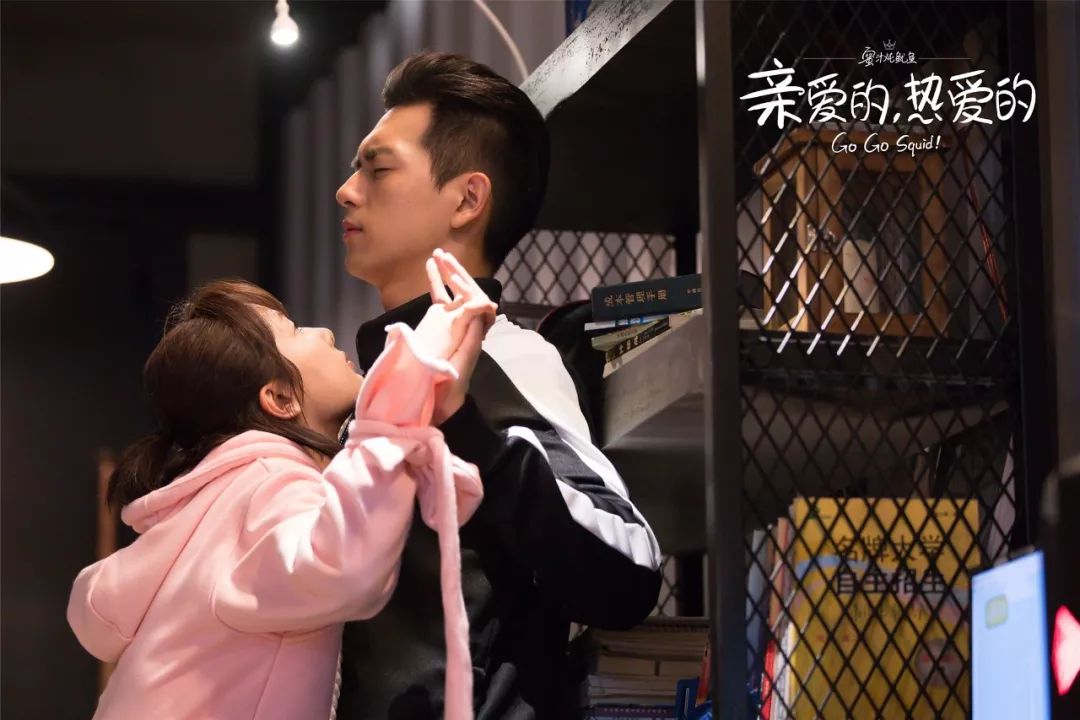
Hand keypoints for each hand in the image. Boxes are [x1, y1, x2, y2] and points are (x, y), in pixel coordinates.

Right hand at [419, 249, 496, 424]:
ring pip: (453, 294)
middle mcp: (468, 326)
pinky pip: (441, 302)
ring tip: (435, 255)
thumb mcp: (463, 360)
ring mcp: (455, 326)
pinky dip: (436, 286)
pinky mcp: (443, 328)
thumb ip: (473, 334)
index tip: (453, 275)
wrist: (441, 402)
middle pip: (465, 292)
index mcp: (474, 332)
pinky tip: (429, 271)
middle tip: (442, 254)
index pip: (475, 302)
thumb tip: (485, 306)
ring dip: (445, 274)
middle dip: (455, 272)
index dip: (465, 287)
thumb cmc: (451, 385)